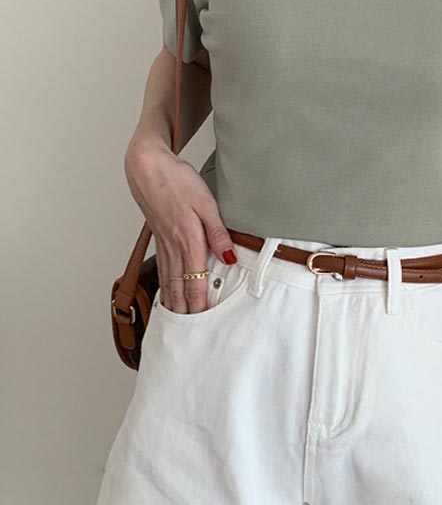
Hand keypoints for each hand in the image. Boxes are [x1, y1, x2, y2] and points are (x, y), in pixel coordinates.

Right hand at [125, 137, 237, 313]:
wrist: (148, 168)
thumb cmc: (179, 181)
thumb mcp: (207, 203)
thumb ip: (218, 233)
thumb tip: (229, 259)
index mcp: (188, 240)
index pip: (196, 281)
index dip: (200, 304)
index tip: (204, 324)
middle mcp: (173, 247)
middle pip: (180, 287)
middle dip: (185, 313)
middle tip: (189, 336)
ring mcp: (164, 244)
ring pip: (169, 281)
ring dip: (173, 304)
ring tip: (177, 324)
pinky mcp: (159, 238)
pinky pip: (164, 269)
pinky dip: (165, 287)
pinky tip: (167, 294)